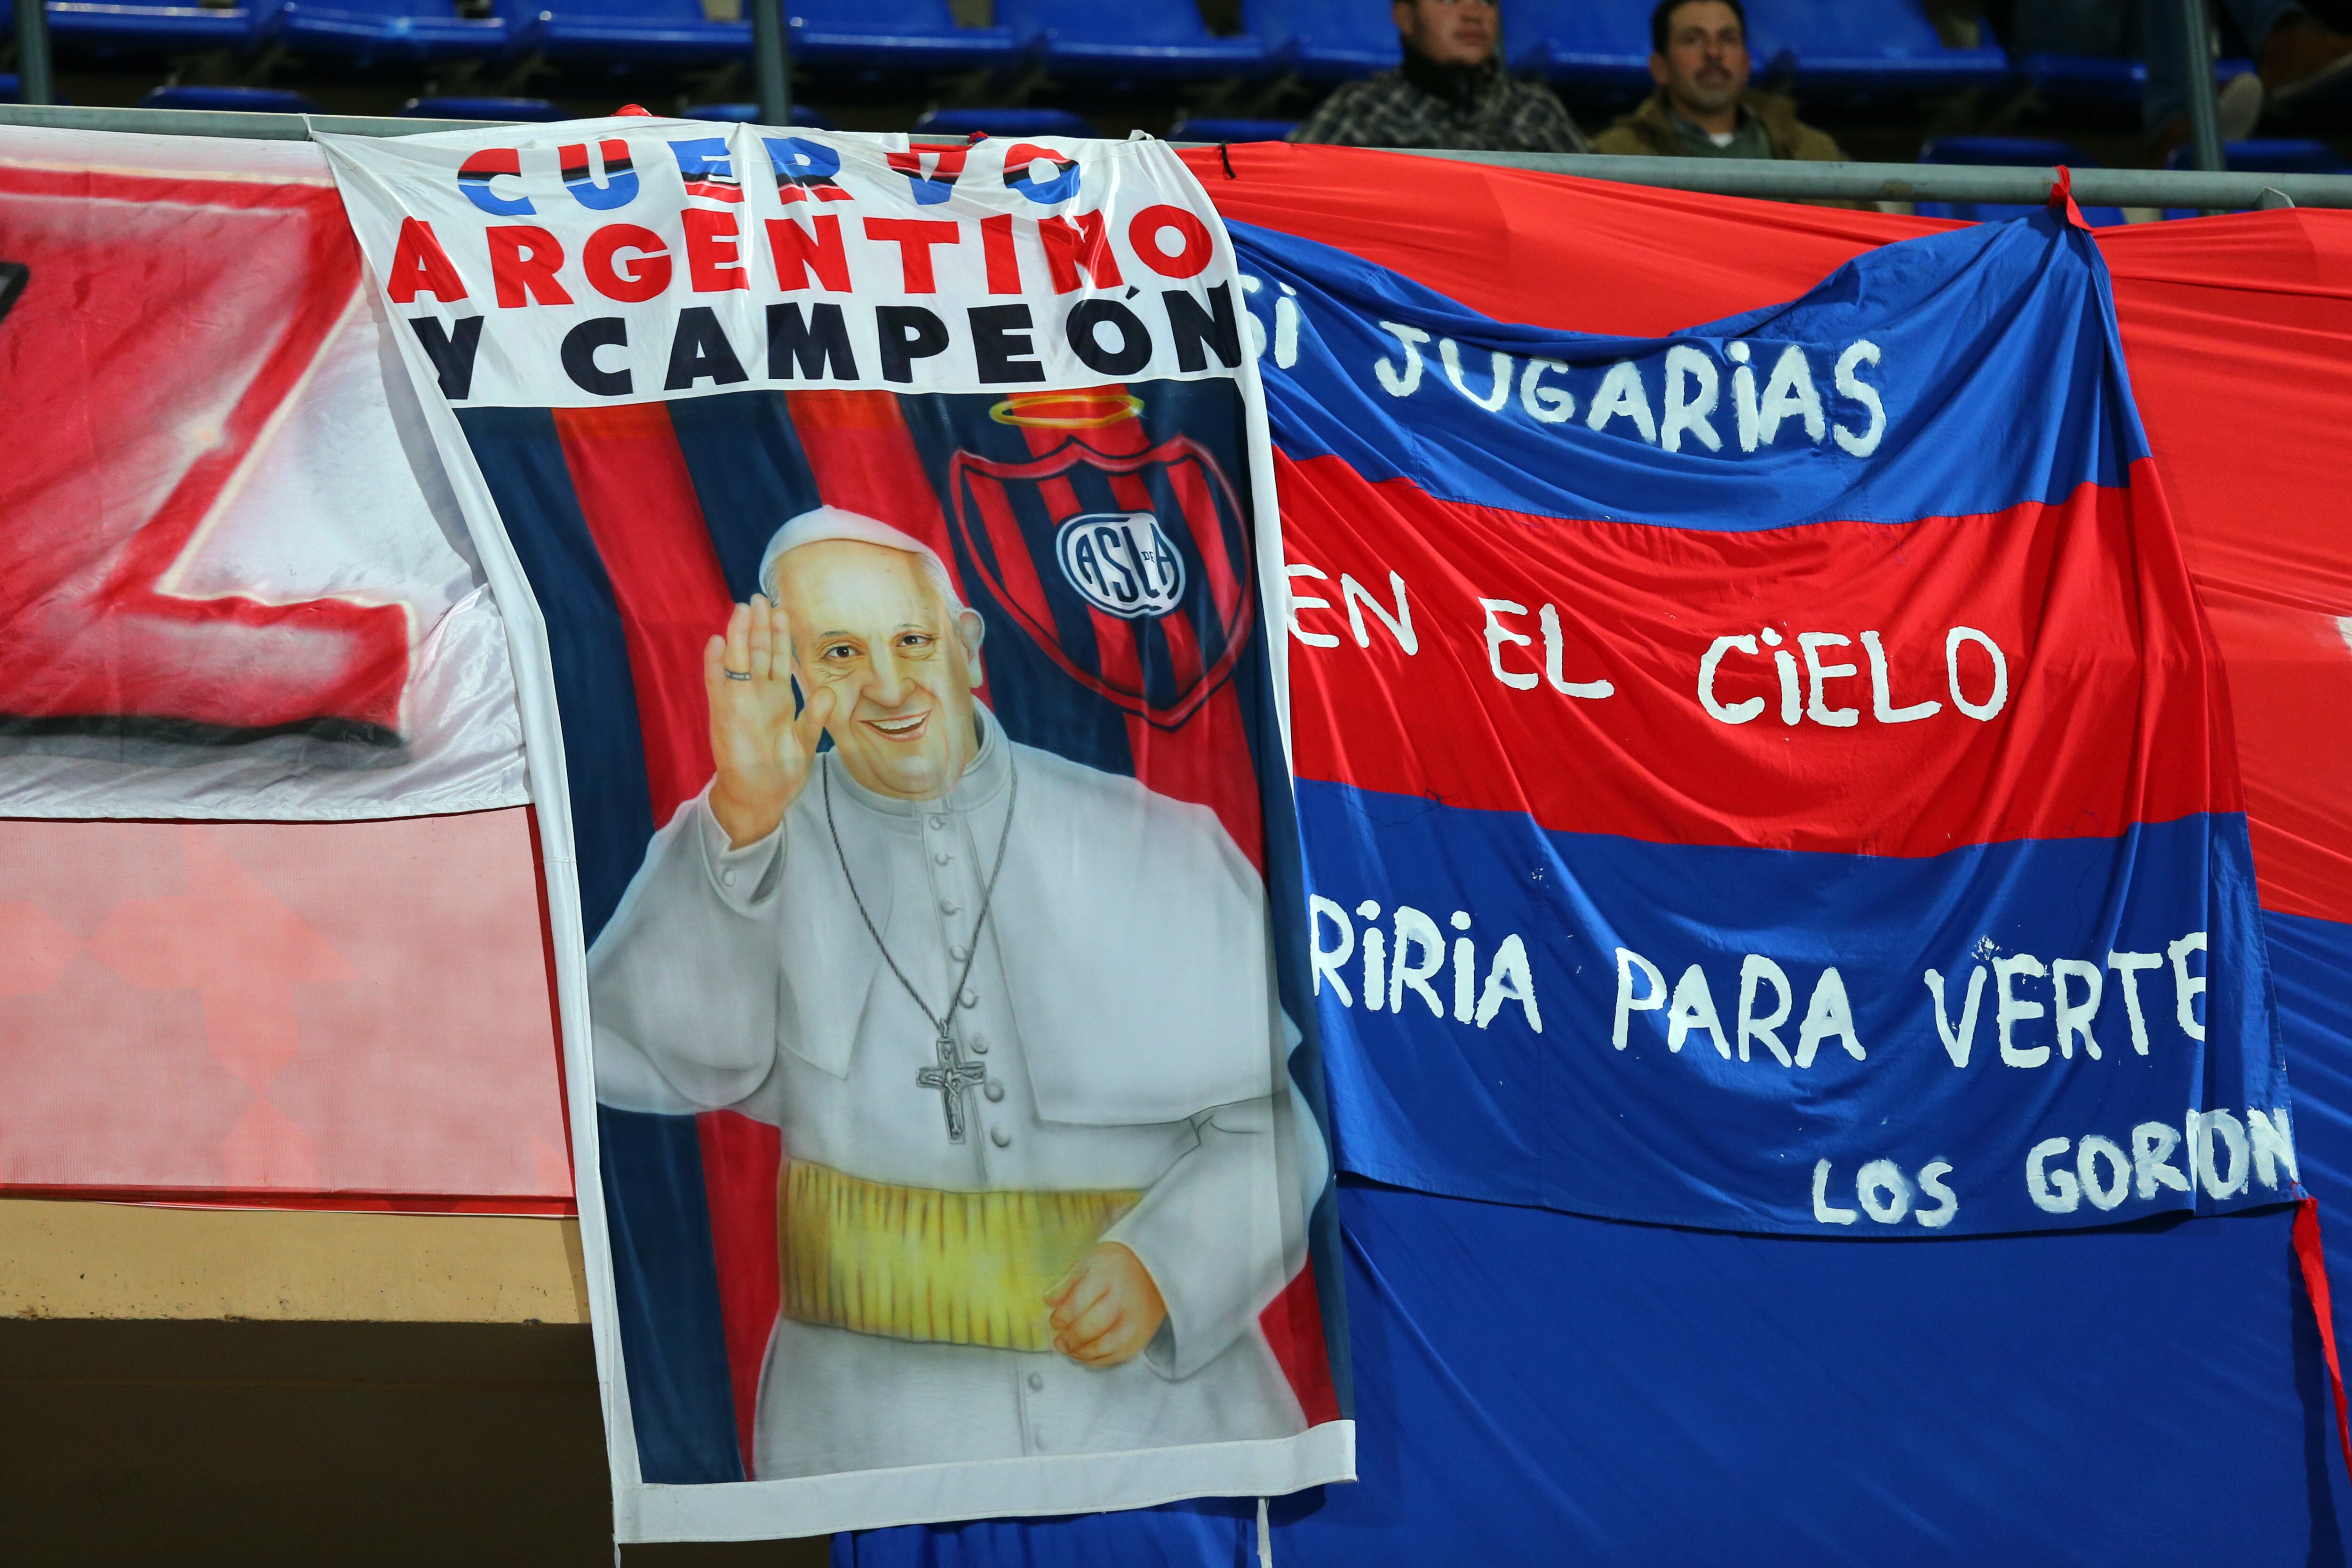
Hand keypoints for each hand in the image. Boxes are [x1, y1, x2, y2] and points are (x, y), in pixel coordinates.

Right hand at [703, 596, 835, 847]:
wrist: (759, 797)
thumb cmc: (781, 771)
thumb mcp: (805, 741)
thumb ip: (815, 715)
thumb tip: (826, 690)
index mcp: (776, 697)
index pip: (778, 658)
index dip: (780, 635)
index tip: (782, 610)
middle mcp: (755, 694)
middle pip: (757, 651)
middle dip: (758, 625)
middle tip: (759, 597)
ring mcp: (736, 701)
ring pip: (737, 661)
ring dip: (738, 635)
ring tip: (741, 610)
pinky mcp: (721, 714)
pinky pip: (716, 684)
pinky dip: (715, 664)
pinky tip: (718, 642)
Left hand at [1044, 1242, 1166, 1368]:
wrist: (1157, 1268)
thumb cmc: (1118, 1263)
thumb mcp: (1090, 1261)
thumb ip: (1068, 1282)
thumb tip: (1049, 1302)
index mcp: (1106, 1276)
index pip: (1077, 1304)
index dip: (1061, 1317)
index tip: (1055, 1321)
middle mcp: (1123, 1300)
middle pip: (1090, 1327)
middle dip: (1070, 1339)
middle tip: (1060, 1342)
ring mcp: (1135, 1321)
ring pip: (1104, 1346)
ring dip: (1082, 1352)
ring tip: (1071, 1350)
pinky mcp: (1142, 1336)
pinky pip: (1117, 1355)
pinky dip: (1099, 1359)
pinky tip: (1087, 1355)